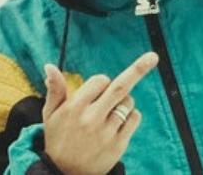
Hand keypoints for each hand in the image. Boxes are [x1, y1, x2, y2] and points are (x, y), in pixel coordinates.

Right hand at [42, 52, 158, 174]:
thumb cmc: (59, 139)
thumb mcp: (51, 115)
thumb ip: (55, 89)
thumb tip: (49, 66)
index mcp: (74, 108)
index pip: (100, 80)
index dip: (102, 82)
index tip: (97, 91)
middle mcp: (91, 119)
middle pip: (120, 87)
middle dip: (139, 69)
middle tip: (153, 57)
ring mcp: (106, 133)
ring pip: (128, 102)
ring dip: (125, 100)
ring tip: (110, 113)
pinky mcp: (118, 145)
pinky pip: (135, 118)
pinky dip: (131, 115)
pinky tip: (118, 123)